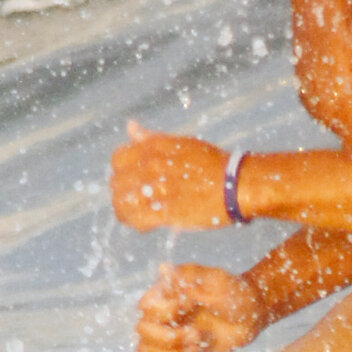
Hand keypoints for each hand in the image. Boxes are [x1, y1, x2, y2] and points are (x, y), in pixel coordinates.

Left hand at [110, 119, 229, 231]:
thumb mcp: (180, 143)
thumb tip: (130, 126)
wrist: (235, 184)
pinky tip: (144, 225)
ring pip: (122, 204)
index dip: (120, 171)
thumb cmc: (211, 163)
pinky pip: (137, 219)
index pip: (117, 159)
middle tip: (132, 201)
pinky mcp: (166, 212)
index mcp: (154, 148)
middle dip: (121, 193)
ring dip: (125, 211)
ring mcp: (157, 190)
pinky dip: (136, 223)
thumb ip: (150, 138)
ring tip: (135, 215)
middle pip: (117, 183)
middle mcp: (151, 167)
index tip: (129, 180)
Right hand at [135, 262, 262, 351]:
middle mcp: (163, 313)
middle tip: (196, 334)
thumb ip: (190, 276)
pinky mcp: (177, 349)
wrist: (251, 315)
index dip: (165, 311)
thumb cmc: (235, 291)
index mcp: (167, 293)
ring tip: (196, 345)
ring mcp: (169, 332)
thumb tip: (162, 268)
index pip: (146, 305)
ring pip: (145, 349)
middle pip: (142, 330)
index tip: (189, 306)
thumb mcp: (217, 280)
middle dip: (169, 337)